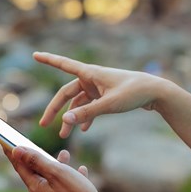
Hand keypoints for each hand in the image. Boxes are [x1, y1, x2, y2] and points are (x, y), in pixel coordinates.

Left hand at [8, 146, 105, 191]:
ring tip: (65, 154)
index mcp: (36, 189)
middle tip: (31, 146)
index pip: (20, 167)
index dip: (13, 153)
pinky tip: (80, 170)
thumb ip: (36, 161)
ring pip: (51, 180)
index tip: (5, 142)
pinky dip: (70, 177)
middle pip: (35, 174)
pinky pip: (64, 188)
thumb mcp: (56, 172)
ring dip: (56, 166)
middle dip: (36, 159)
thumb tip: (16, 151)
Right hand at [35, 51, 166, 137]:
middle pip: (67, 93)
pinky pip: (90, 106)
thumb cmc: (134, 93)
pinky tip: (84, 130)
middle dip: (55, 109)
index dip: (48, 60)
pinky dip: (85, 117)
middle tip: (44, 124)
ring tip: (64, 136)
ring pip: (78, 103)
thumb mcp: (109, 105)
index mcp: (90, 73)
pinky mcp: (106, 95)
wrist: (156, 92)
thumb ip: (86, 113)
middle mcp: (92, 78)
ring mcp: (99, 87)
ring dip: (71, 118)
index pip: (63, 64)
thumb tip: (64, 120)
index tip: (34, 55)